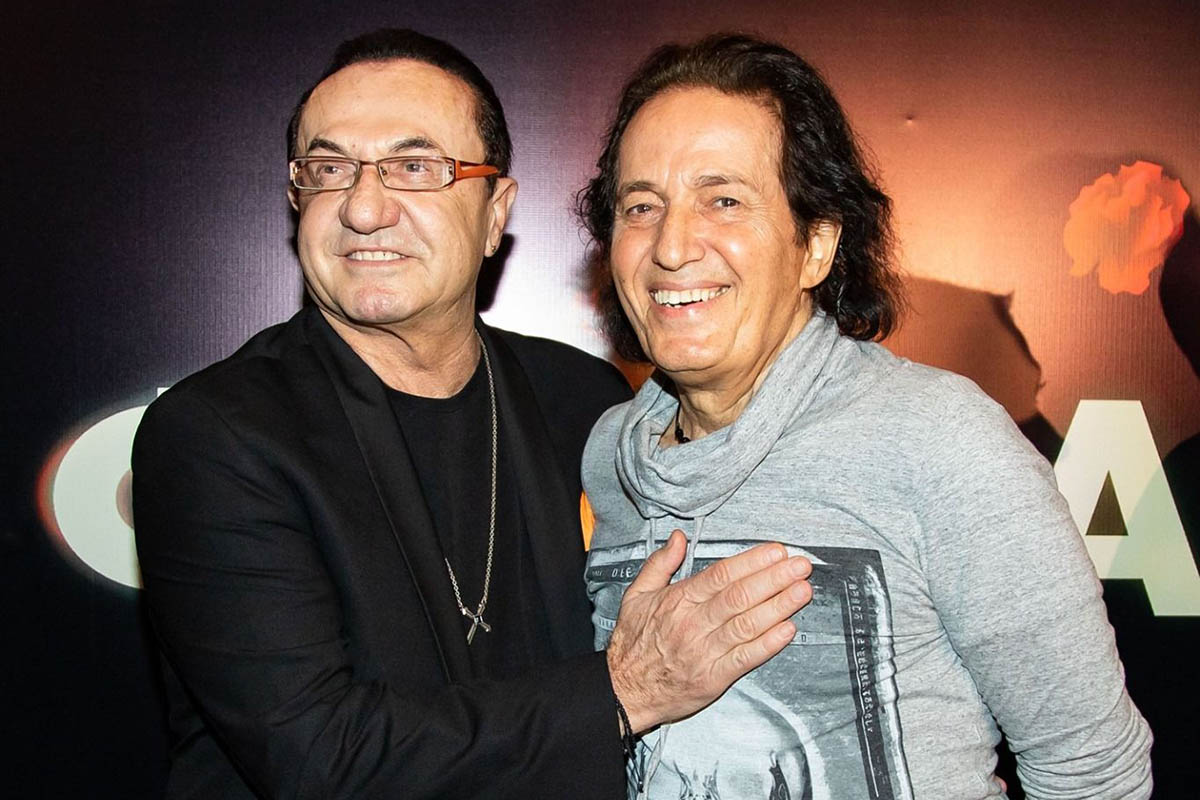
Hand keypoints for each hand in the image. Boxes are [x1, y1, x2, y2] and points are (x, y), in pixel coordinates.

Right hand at [606, 530, 811, 733]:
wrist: (624, 691)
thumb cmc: (633, 644)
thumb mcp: (637, 595)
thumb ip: (659, 564)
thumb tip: (678, 537)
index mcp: (678, 600)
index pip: (722, 574)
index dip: (752, 561)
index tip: (776, 552)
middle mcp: (693, 623)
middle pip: (740, 596)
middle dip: (774, 578)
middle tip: (800, 566)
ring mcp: (705, 651)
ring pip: (748, 624)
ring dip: (779, 606)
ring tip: (802, 591)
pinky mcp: (714, 677)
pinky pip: (746, 658)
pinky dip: (768, 644)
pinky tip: (788, 630)